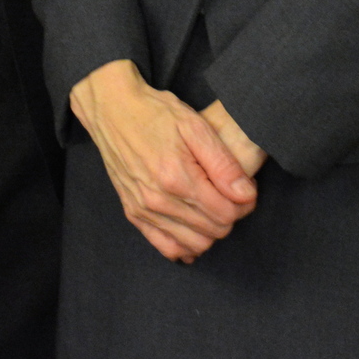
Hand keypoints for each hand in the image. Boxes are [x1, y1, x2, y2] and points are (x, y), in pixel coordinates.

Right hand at [70, 60, 256, 262]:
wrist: (112, 110)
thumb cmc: (155, 112)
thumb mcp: (195, 126)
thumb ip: (223, 163)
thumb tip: (245, 194)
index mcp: (177, 178)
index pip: (226, 213)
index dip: (244, 204)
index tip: (246, 189)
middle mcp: (158, 201)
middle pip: (213, 231)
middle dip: (230, 216)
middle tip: (231, 195)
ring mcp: (144, 210)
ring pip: (193, 244)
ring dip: (211, 231)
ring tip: (212, 206)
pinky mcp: (133, 214)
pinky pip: (167, 247)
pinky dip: (186, 245)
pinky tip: (194, 228)